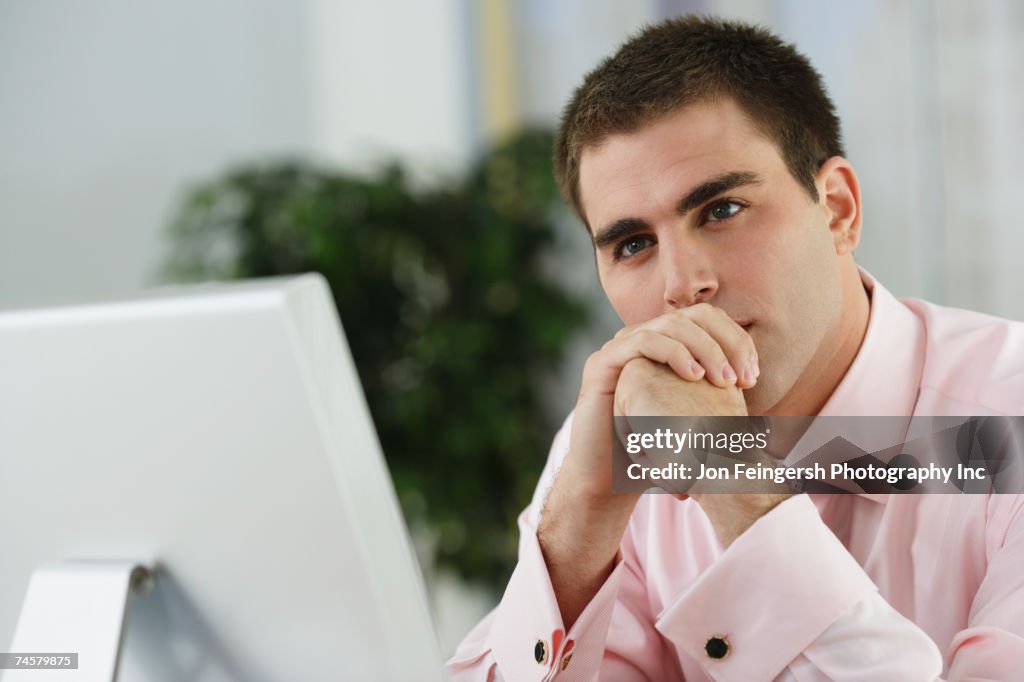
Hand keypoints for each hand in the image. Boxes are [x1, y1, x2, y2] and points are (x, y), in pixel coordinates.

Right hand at [537, 305, 756, 627]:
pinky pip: (641, 342)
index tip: (753, 376)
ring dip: (705, 348)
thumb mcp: (693, 422)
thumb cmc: (653, 453)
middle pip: (693, 316)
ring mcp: (619, 348)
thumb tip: (759, 404)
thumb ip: (717, 402)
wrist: (609, 478)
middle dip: (725, 342)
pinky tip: (693, 377)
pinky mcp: (602, 363)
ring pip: (671, 324)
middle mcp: (642, 339)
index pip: (707, 321)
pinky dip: (673, 353)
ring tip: (723, 381)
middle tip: (742, 379)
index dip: (735, 340)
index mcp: (665, 346)